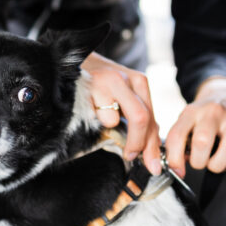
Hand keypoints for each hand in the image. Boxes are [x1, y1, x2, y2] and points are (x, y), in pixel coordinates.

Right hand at [82, 52, 162, 174]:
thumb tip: (150, 147)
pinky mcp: (84, 87)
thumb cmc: (99, 82)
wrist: (71, 60)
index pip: (152, 118)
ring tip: (97, 110)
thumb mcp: (124, 94)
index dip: (153, 145)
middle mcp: (123, 78)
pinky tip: (87, 104)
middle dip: (137, 144)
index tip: (154, 165)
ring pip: (112, 120)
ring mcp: (103, 81)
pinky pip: (91, 116)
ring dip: (106, 124)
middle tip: (131, 156)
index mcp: (138, 81)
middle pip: (140, 119)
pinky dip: (90, 117)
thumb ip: (138, 116)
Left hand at [164, 76, 225, 176]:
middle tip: (196, 162)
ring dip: (216, 163)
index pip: (178, 136)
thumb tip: (177, 165)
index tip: (176, 169)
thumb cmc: (202, 113)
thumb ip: (179, 139)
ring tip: (211, 161)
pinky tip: (221, 157)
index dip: (174, 159)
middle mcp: (212, 114)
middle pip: (202, 142)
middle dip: (197, 161)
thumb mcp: (186, 119)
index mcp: (192, 111)